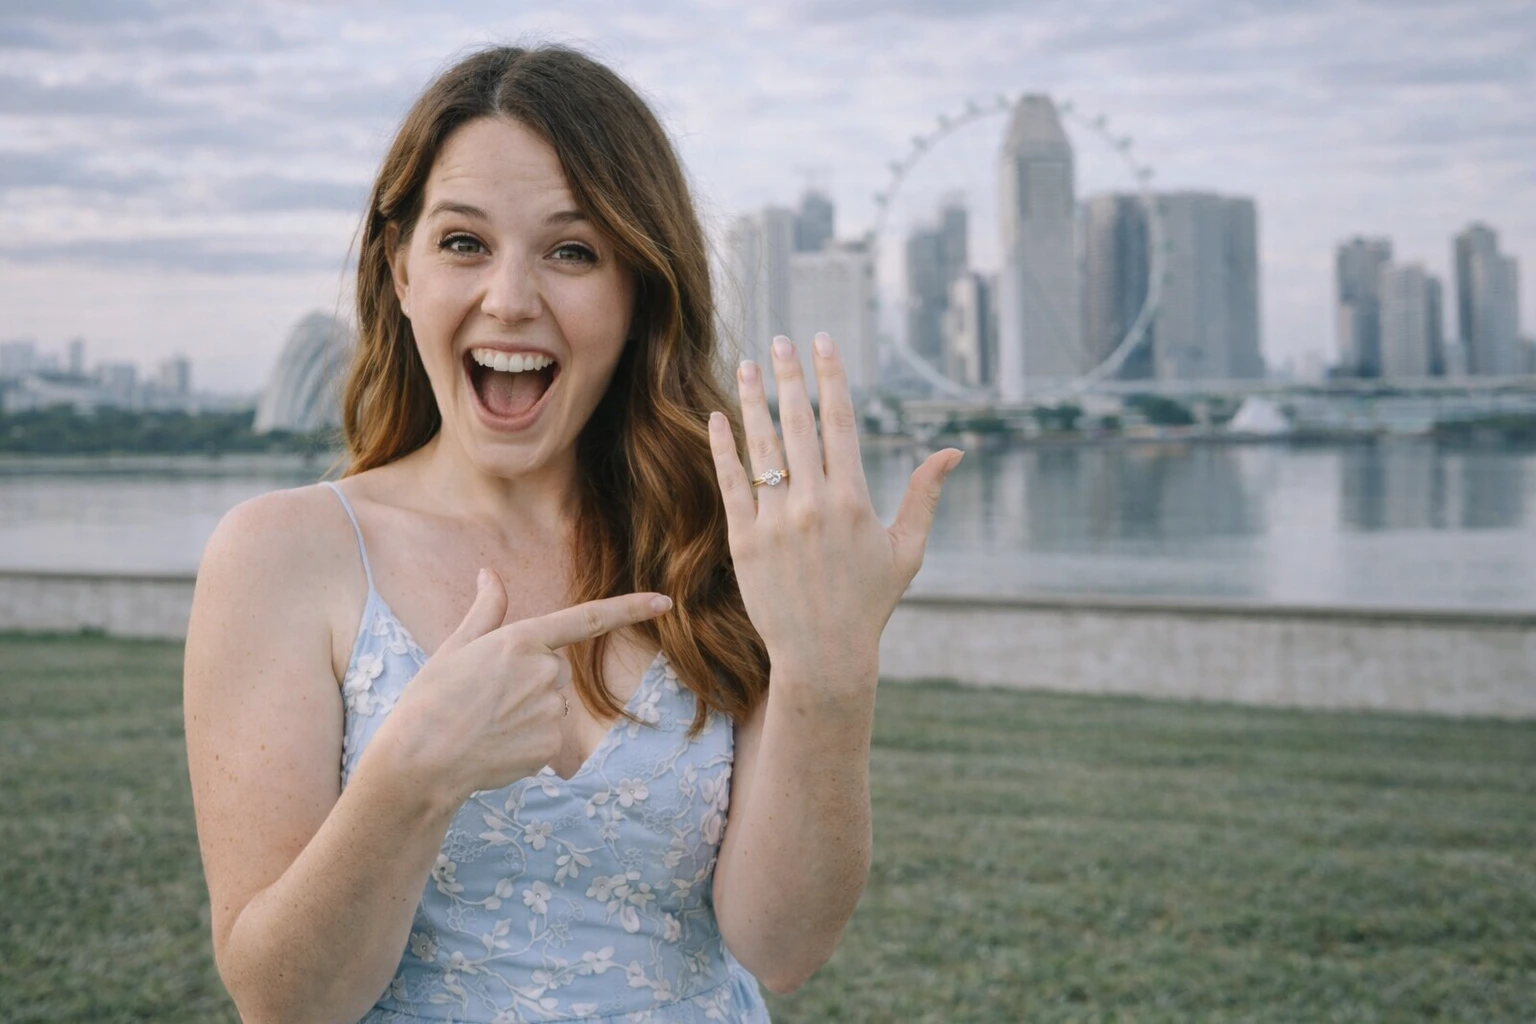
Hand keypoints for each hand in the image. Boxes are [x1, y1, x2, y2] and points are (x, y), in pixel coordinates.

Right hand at [375, 568, 672, 801]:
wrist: (420, 762)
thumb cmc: (431, 700)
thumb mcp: (456, 646)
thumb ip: (487, 610)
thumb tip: (491, 574)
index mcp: (522, 641)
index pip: (588, 619)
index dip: (630, 609)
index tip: (665, 603)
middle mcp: (545, 673)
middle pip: (557, 670)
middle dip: (531, 679)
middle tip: (486, 697)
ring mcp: (551, 712)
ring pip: (553, 704)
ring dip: (528, 711)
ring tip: (486, 723)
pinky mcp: (550, 747)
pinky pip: (548, 737)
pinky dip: (527, 741)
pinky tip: (496, 745)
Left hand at [707, 332, 961, 692]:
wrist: (824, 654)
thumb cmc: (870, 602)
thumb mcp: (907, 550)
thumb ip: (924, 495)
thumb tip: (953, 451)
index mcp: (853, 500)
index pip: (840, 422)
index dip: (831, 377)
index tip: (822, 342)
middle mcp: (813, 504)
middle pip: (798, 424)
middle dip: (790, 376)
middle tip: (781, 339)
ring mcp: (775, 522)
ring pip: (762, 448)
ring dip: (755, 401)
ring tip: (750, 364)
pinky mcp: (744, 542)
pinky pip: (732, 484)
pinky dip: (724, 448)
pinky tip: (719, 418)